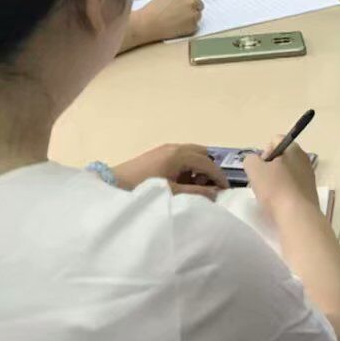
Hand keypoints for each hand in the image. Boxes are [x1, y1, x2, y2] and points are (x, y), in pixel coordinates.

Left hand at [112, 142, 227, 197]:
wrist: (113, 185)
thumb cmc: (144, 189)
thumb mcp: (173, 193)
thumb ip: (196, 192)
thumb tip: (216, 192)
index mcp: (180, 154)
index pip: (208, 163)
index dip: (219, 176)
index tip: (226, 190)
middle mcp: (176, 147)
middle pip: (203, 153)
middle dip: (209, 169)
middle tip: (207, 187)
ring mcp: (166, 148)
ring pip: (192, 154)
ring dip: (198, 168)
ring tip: (192, 186)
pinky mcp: (158, 153)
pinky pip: (182, 156)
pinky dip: (187, 166)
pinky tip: (179, 182)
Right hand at [136, 0, 205, 41]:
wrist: (148, 24)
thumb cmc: (154, 9)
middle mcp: (192, 1)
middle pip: (200, 3)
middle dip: (193, 7)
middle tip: (180, 11)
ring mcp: (193, 14)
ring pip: (198, 15)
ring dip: (191, 17)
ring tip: (176, 19)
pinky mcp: (192, 27)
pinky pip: (195, 26)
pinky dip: (188, 27)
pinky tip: (177, 26)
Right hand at [243, 138, 320, 217]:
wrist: (297, 215)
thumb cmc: (275, 188)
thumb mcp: (254, 169)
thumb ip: (250, 159)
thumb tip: (255, 162)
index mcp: (293, 148)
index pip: (275, 140)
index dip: (263, 153)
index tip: (260, 169)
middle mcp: (304, 159)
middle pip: (280, 158)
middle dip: (268, 169)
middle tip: (261, 183)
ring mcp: (309, 176)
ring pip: (286, 174)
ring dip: (275, 182)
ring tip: (269, 196)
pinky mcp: (310, 192)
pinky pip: (292, 187)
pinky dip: (284, 193)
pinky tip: (279, 204)